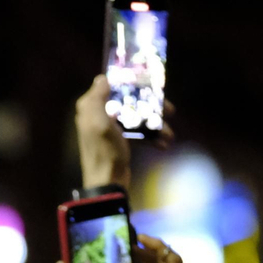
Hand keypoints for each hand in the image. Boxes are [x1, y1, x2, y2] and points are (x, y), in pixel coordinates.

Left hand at [75, 75, 174, 189]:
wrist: (108, 184)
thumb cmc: (104, 152)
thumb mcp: (97, 122)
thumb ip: (96, 99)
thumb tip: (102, 78)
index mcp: (91, 107)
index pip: (112, 87)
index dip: (131, 84)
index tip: (151, 84)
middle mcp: (99, 115)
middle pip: (129, 102)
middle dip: (151, 106)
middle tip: (171, 110)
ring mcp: (110, 129)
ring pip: (136, 118)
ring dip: (155, 124)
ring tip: (170, 134)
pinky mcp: (119, 142)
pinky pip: (138, 134)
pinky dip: (151, 138)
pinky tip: (164, 144)